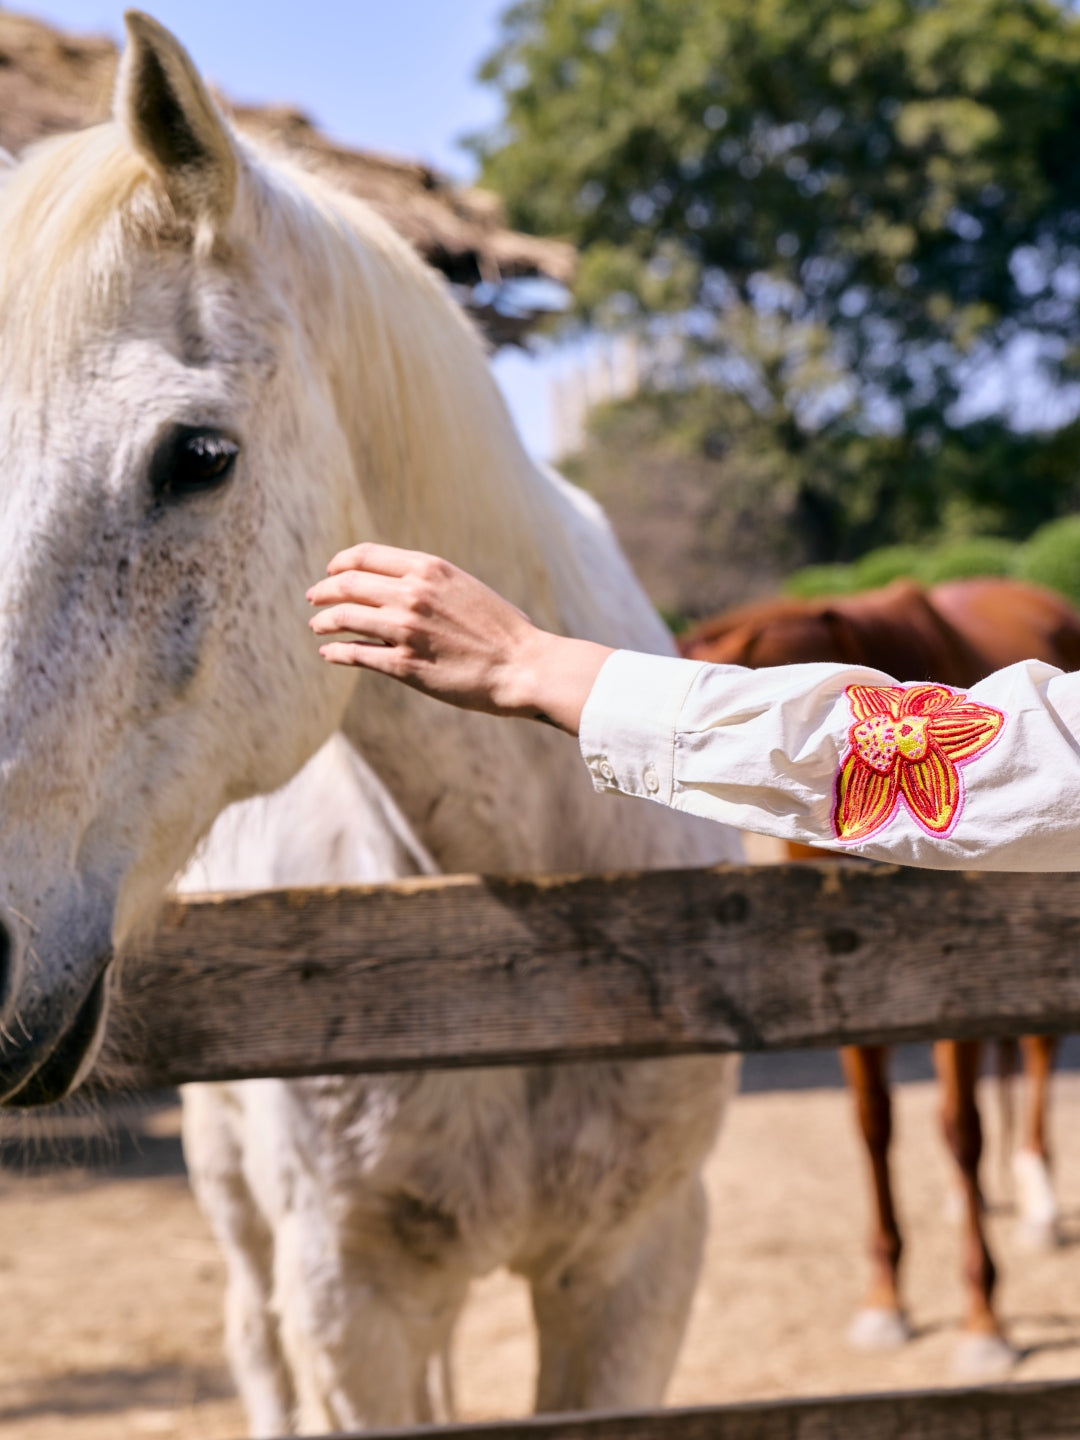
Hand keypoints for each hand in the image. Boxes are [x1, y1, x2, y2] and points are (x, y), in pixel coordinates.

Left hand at [306, 544, 611, 734]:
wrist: (523, 665)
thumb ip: (431, 583)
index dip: (341, 563)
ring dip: (324, 621)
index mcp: (429, 569)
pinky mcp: (404, 665)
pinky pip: (356, 654)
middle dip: (325, 590)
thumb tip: (402, 585)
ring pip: (345, 618)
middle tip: (314, 598)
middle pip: (348, 584)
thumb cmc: (502, 630)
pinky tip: (330, 653)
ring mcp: (405, 630)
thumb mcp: (465, 588)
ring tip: (316, 625)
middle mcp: (412, 593)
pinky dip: (337, 652)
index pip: (366, 556)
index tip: (332, 571)